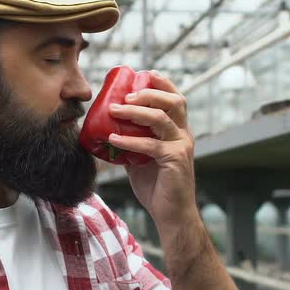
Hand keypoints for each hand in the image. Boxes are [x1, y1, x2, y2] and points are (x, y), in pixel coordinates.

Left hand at [107, 71, 197, 227]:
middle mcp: (183, 135)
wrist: (171, 214)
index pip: (176, 99)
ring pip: (161, 119)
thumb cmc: (157, 186)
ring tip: (114, 110)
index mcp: (178, 131)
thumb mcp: (140, 159)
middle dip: (149, 93)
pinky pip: (150, 145)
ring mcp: (181, 147)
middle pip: (173, 102)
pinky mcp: (175, 161)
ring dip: (136, 112)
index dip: (163, 84)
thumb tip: (106, 130)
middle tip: (125, 95)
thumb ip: (131, 142)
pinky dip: (130, 140)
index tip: (145, 74)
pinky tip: (113, 138)